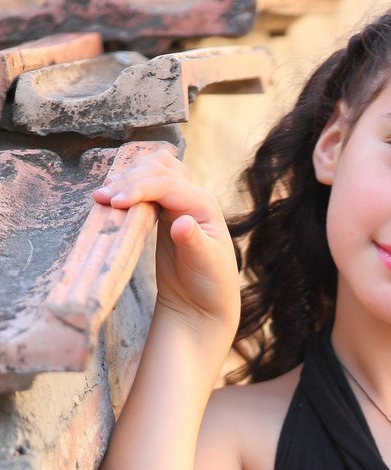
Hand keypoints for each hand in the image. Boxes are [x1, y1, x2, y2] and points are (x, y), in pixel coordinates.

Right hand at [92, 149, 240, 337]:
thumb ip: (194, 242)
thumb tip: (182, 222)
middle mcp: (192, 197)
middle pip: (157, 169)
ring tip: (103, 194)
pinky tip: (112, 195)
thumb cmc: (210, 284)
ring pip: (152, 170)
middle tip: (101, 198)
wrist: (203, 301)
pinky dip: (129, 185)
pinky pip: (146, 186)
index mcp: (204, 205)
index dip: (139, 189)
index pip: (167, 185)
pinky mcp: (164, 211)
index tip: (114, 202)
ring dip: (127, 176)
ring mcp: (179, 201)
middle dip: (128, 179)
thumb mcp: (206, 264)